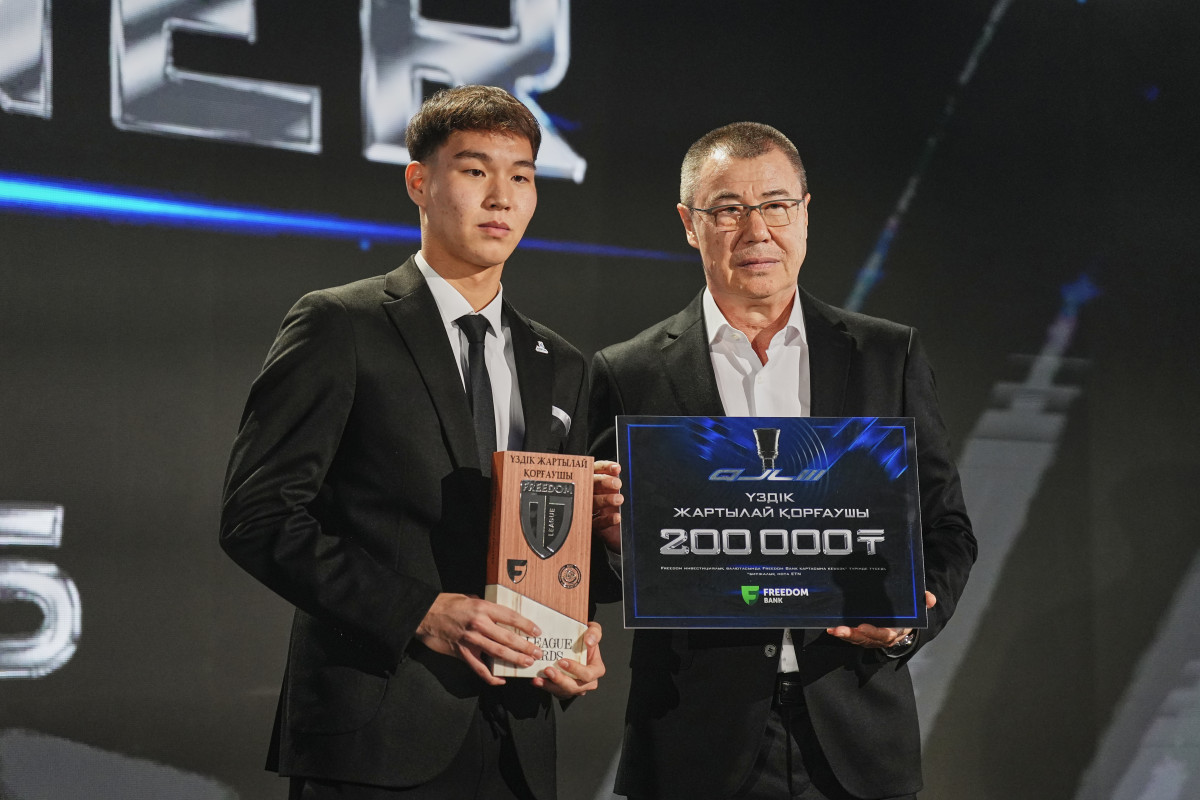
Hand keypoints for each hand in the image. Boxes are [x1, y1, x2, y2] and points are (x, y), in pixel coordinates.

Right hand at [415, 593, 542, 684]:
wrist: (424, 615)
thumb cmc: (446, 603)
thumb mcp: (469, 598)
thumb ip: (485, 607)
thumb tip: (499, 613)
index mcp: (482, 608)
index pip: (510, 617)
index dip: (526, 625)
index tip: (537, 632)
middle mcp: (478, 624)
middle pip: (507, 637)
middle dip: (525, 647)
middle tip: (537, 652)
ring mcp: (470, 640)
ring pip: (498, 652)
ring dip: (514, 659)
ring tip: (526, 663)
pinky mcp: (462, 653)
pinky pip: (479, 668)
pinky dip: (491, 676)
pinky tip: (501, 680)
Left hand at [532, 622, 604, 698]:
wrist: (574, 642)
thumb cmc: (585, 637)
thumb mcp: (593, 630)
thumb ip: (594, 633)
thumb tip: (589, 642)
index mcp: (596, 670)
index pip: (588, 675)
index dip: (576, 670)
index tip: (562, 661)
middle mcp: (587, 682)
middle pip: (574, 687)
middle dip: (560, 680)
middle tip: (547, 670)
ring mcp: (575, 688)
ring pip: (563, 691)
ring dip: (549, 686)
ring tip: (538, 678)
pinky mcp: (564, 690)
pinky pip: (555, 692)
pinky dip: (545, 686)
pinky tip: (537, 680)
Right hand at [591, 461, 622, 551]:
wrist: (625, 533)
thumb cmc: (625, 510)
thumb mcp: (626, 494)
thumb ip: (622, 484)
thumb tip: (627, 474)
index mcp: (598, 483)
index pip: (597, 471)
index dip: (605, 468)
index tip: (617, 468)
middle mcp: (592, 494)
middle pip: (592, 485)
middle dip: (604, 482)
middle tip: (618, 484)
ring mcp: (591, 510)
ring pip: (592, 502)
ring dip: (605, 499)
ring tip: (619, 499)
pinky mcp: (594, 526)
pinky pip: (597, 523)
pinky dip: (607, 520)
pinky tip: (617, 517)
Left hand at [825, 591, 936, 648]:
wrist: (906, 626)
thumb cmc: (909, 615)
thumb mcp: (918, 609)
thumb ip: (924, 603)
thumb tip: (929, 598)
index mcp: (896, 631)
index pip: (885, 634)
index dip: (874, 632)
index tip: (863, 626)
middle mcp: (882, 637)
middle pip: (867, 638)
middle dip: (853, 634)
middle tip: (839, 629)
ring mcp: (872, 638)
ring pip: (857, 639)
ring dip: (844, 635)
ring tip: (832, 629)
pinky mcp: (863, 636)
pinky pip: (852, 637)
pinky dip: (842, 634)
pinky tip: (830, 628)